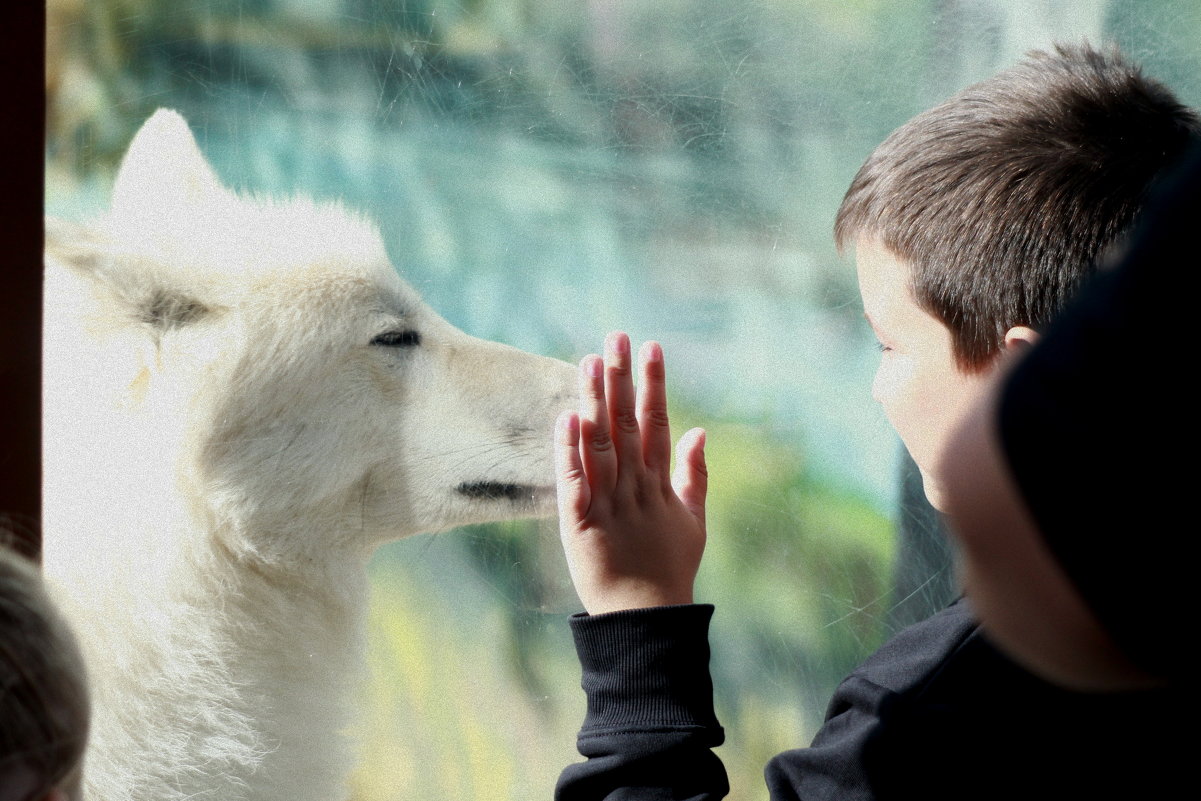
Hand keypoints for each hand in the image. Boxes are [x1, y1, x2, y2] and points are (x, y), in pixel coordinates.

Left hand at [555, 331, 707, 614]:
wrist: (645, 620)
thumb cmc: (668, 570)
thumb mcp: (692, 520)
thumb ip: (693, 473)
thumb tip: (701, 428)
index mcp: (660, 483)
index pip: (656, 421)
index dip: (654, 383)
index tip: (651, 347)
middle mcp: (635, 486)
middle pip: (626, 423)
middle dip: (622, 378)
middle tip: (616, 337)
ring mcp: (608, 503)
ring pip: (600, 443)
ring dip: (595, 401)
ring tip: (589, 361)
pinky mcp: (580, 524)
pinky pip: (574, 481)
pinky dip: (570, 451)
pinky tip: (566, 418)